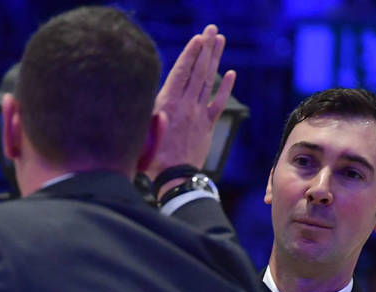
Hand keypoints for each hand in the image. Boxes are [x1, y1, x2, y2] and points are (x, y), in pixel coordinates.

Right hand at [145, 25, 234, 186]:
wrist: (174, 178)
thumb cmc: (152, 159)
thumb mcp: (143, 133)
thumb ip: (152, 116)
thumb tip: (159, 106)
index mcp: (168, 105)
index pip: (182, 73)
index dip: (191, 54)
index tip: (198, 38)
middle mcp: (186, 106)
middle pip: (198, 71)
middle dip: (205, 49)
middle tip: (211, 30)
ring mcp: (198, 114)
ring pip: (209, 81)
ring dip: (215, 59)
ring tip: (220, 40)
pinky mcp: (207, 126)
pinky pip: (219, 103)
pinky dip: (226, 87)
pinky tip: (231, 73)